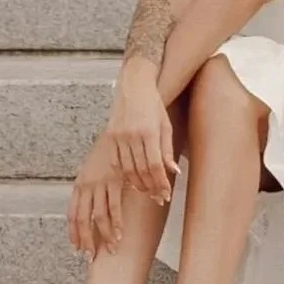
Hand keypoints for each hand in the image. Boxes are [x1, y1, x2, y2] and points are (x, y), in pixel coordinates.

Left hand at [68, 132, 125, 260]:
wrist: (118, 131)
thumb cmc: (108, 152)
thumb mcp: (94, 170)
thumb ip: (93, 188)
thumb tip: (92, 206)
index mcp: (79, 185)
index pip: (72, 214)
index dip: (74, 233)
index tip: (76, 248)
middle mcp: (85, 185)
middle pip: (82, 220)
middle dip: (86, 240)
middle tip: (90, 257)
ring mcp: (99, 183)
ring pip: (98, 217)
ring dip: (104, 236)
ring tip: (110, 249)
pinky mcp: (114, 180)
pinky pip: (114, 207)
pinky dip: (116, 223)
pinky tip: (119, 234)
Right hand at [103, 68, 178, 204]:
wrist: (134, 85)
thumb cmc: (154, 106)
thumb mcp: (166, 126)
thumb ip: (168, 150)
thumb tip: (174, 172)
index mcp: (149, 132)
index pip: (155, 166)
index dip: (161, 183)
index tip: (166, 194)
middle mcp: (132, 135)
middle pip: (141, 170)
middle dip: (151, 187)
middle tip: (158, 198)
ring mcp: (118, 136)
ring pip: (127, 169)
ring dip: (138, 184)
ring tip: (147, 192)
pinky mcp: (109, 136)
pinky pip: (116, 162)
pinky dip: (124, 174)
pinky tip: (132, 181)